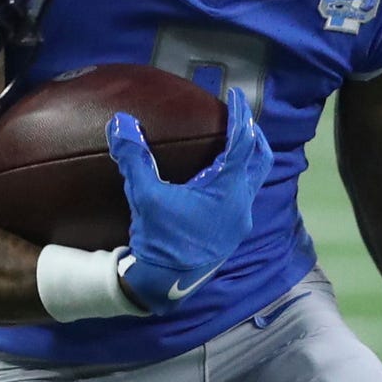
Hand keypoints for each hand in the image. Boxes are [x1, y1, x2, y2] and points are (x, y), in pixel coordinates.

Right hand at [106, 88, 273, 313]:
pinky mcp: (230, 236)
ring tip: (232, 147)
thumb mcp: (145, 197)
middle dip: (254, 136)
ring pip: (253, 182)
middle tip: (241, 119)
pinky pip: (242, 198)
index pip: (242, 143)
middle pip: (260, 161)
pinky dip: (237, 181)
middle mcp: (241, 205)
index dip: (239, 116)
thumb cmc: (159, 240)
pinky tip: (217, 183)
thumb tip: (121, 122)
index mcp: (228, 190)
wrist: (165, 286)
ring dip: (248, 161)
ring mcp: (238, 223)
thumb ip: (135, 158)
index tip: (234, 95)